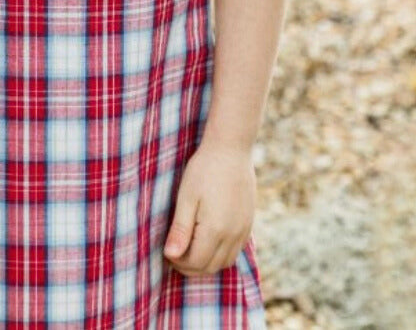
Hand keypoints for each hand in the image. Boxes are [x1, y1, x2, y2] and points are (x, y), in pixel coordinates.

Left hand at [163, 141, 255, 276]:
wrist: (231, 149)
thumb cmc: (204, 169)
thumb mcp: (186, 197)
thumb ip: (180, 229)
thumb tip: (171, 255)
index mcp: (216, 229)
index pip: (196, 263)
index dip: (179, 263)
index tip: (166, 253)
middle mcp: (233, 235)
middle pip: (211, 267)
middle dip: (191, 267)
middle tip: (175, 255)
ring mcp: (244, 230)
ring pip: (226, 262)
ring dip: (207, 263)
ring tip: (189, 249)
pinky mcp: (249, 223)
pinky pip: (236, 250)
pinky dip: (221, 254)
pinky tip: (208, 241)